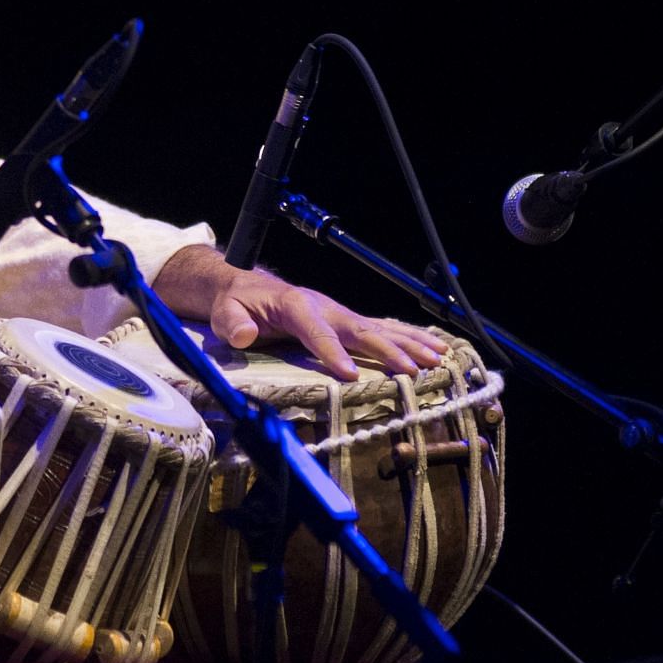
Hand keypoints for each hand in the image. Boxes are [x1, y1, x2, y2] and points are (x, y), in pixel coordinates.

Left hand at [153, 246, 448, 380]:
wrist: (245, 286)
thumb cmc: (237, 304)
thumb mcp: (225, 313)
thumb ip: (233, 323)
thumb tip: (243, 335)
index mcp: (296, 306)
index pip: (317, 331)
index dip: (333, 352)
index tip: (350, 376)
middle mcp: (325, 307)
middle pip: (360, 329)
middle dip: (388, 350)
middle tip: (414, 370)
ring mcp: (339, 313)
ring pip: (379, 328)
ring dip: (409, 343)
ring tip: (437, 358)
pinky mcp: (346, 321)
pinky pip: (381, 328)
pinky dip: (408, 337)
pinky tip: (431, 348)